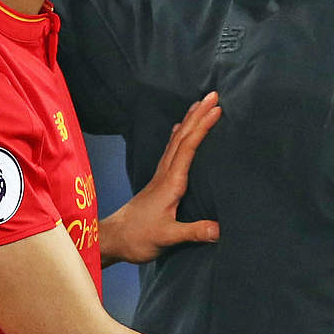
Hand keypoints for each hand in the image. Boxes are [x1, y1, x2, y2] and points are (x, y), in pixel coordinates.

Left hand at [99, 91, 221, 265]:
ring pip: (176, 141)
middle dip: (198, 115)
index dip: (203, 127)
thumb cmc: (138, 238)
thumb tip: (220, 229)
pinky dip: (178, 135)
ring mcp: (160, 176)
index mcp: (171, 183)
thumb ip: (193, 232)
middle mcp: (165, 174)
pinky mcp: (158, 182)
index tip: (217, 110)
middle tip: (213, 95)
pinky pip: (171, 150)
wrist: (113, 239)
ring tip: (200, 104)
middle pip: (182, 137)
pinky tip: (179, 129)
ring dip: (189, 121)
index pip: (188, 148)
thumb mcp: (167, 237)